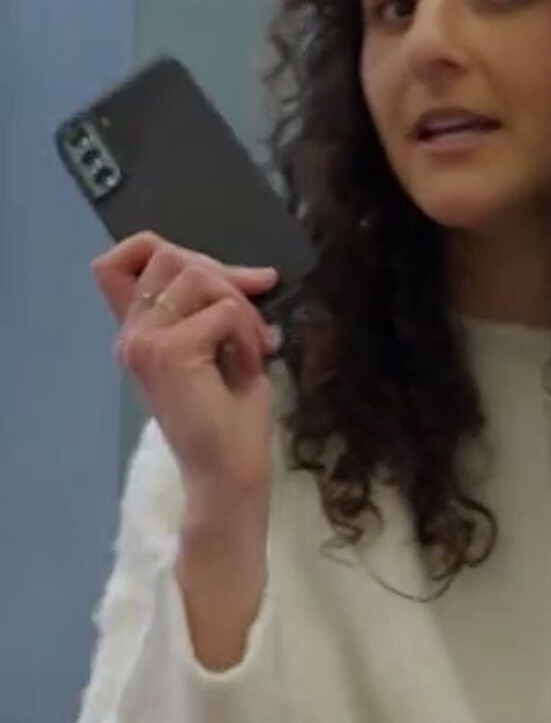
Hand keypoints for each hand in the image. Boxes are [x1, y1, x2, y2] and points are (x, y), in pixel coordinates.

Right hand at [94, 232, 280, 509]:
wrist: (230, 473)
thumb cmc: (232, 421)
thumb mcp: (226, 347)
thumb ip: (221, 305)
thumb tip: (259, 273)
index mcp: (139, 332)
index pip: (117, 261)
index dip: (165, 249)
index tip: (218, 280)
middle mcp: (132, 334)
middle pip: (166, 254)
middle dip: (221, 276)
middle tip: (252, 325)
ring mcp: (144, 341)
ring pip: (197, 275)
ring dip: (241, 309)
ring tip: (250, 351)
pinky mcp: (168, 352)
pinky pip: (223, 310)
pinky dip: (248, 335)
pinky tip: (246, 369)